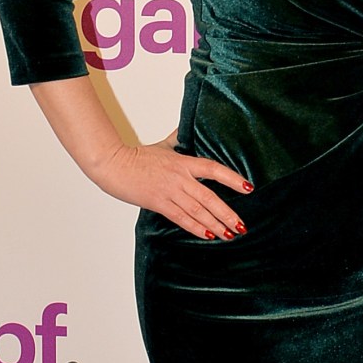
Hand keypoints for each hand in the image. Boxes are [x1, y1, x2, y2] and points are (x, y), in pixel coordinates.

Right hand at [29, 78, 251, 239]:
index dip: (232, 178)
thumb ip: (179, 139)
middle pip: (210, 197)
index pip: (214, 169)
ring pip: (198, 211)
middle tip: (242, 226)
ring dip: (216, 224)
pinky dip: (196, 228)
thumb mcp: (163, 145)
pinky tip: (208, 235)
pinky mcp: (158, 203)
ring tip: (230, 234)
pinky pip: (181, 218)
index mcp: (183, 162)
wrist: (114, 165)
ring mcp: (169, 191)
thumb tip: (189, 127)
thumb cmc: (137, 156)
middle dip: (228, 213)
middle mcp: (180, 178)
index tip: (248, 188)